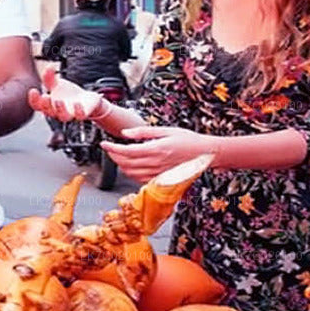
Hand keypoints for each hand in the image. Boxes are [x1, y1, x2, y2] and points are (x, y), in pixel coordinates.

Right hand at [26, 69, 103, 121]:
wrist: (85, 100)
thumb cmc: (68, 94)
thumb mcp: (57, 84)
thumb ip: (49, 77)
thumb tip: (49, 66)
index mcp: (49, 105)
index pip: (37, 105)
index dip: (34, 100)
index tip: (33, 90)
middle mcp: (57, 111)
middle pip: (48, 112)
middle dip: (46, 105)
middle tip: (45, 97)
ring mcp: (70, 114)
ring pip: (63, 116)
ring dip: (60, 109)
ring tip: (59, 101)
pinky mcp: (82, 114)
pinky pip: (80, 115)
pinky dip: (78, 111)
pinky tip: (77, 104)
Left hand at [100, 126, 215, 182]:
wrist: (205, 154)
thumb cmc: (188, 140)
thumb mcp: (165, 130)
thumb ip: (143, 133)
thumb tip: (125, 133)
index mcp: (156, 149)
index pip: (127, 152)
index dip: (112, 149)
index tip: (104, 144)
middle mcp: (155, 163)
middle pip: (126, 163)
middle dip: (113, 156)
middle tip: (109, 149)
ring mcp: (157, 173)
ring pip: (131, 173)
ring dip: (120, 165)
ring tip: (117, 156)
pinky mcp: (160, 178)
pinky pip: (140, 179)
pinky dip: (130, 173)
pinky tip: (129, 166)